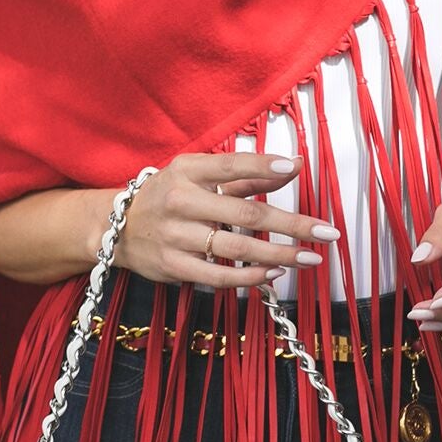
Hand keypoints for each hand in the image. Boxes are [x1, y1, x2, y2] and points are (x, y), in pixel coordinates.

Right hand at [108, 152, 333, 287]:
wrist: (115, 228)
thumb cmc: (168, 196)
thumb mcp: (198, 175)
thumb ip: (245, 173)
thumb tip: (294, 165)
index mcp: (186, 171)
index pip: (230, 166)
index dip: (263, 166)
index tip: (296, 168)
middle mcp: (179, 201)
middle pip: (244, 213)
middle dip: (292, 224)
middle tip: (327, 233)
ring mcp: (174, 236)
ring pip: (236, 249)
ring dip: (279, 255)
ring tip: (310, 258)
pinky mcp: (172, 266)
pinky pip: (217, 276)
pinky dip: (249, 276)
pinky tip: (274, 273)